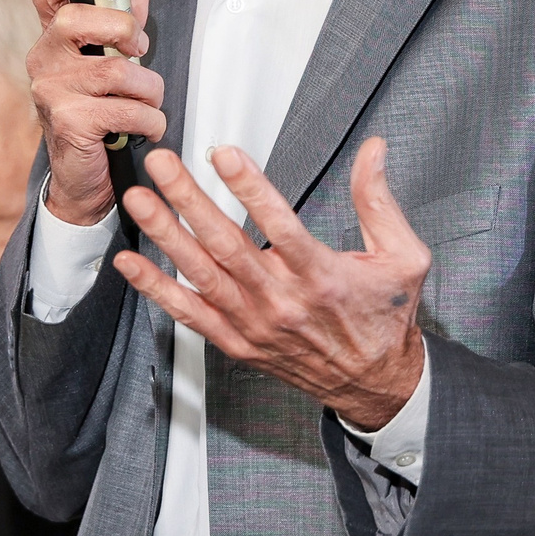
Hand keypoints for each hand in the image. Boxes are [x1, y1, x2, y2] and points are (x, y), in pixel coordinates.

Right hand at [27, 0, 163, 224]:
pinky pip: (128, 109)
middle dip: (129, 33)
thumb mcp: (110, 64)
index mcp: (53, 41)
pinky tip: (143, 129)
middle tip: (139, 54)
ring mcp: (52, 91)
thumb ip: (122, 22)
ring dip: (150, 92)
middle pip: (85, 21)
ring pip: (120, 71)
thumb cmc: (97, 115)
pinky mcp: (69, 121)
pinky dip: (150, 121)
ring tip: (146, 105)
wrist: (82, 177)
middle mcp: (44, 60)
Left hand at [111, 137, 428, 429]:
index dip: (249, 187)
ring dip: (166, 235)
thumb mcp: (403, 256)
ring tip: (140, 200)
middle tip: (163, 165)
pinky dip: (156, 289)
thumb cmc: (387, 318)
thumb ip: (380, 201)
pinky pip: (190, 314)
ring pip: (201, 275)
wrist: (375, 384)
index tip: (223, 154)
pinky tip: (131, 263)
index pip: (280, 225)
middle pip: (227, 245)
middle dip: (189, 200)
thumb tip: (374, 151)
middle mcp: (283, 302)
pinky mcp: (238, 343)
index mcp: (323, 277)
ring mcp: (255, 325)